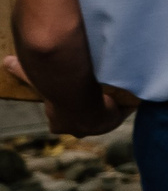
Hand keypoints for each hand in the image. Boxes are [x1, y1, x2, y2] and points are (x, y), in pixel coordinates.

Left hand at [5, 57, 136, 137]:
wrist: (79, 99)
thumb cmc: (54, 90)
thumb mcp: (34, 78)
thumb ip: (21, 72)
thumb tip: (5, 61)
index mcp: (59, 124)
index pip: (61, 121)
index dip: (65, 109)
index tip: (70, 96)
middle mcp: (77, 129)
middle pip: (84, 122)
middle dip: (88, 111)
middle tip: (94, 95)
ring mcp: (96, 127)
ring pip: (104, 117)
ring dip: (108, 107)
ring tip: (113, 91)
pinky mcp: (114, 120)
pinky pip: (123, 111)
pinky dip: (127, 103)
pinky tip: (131, 92)